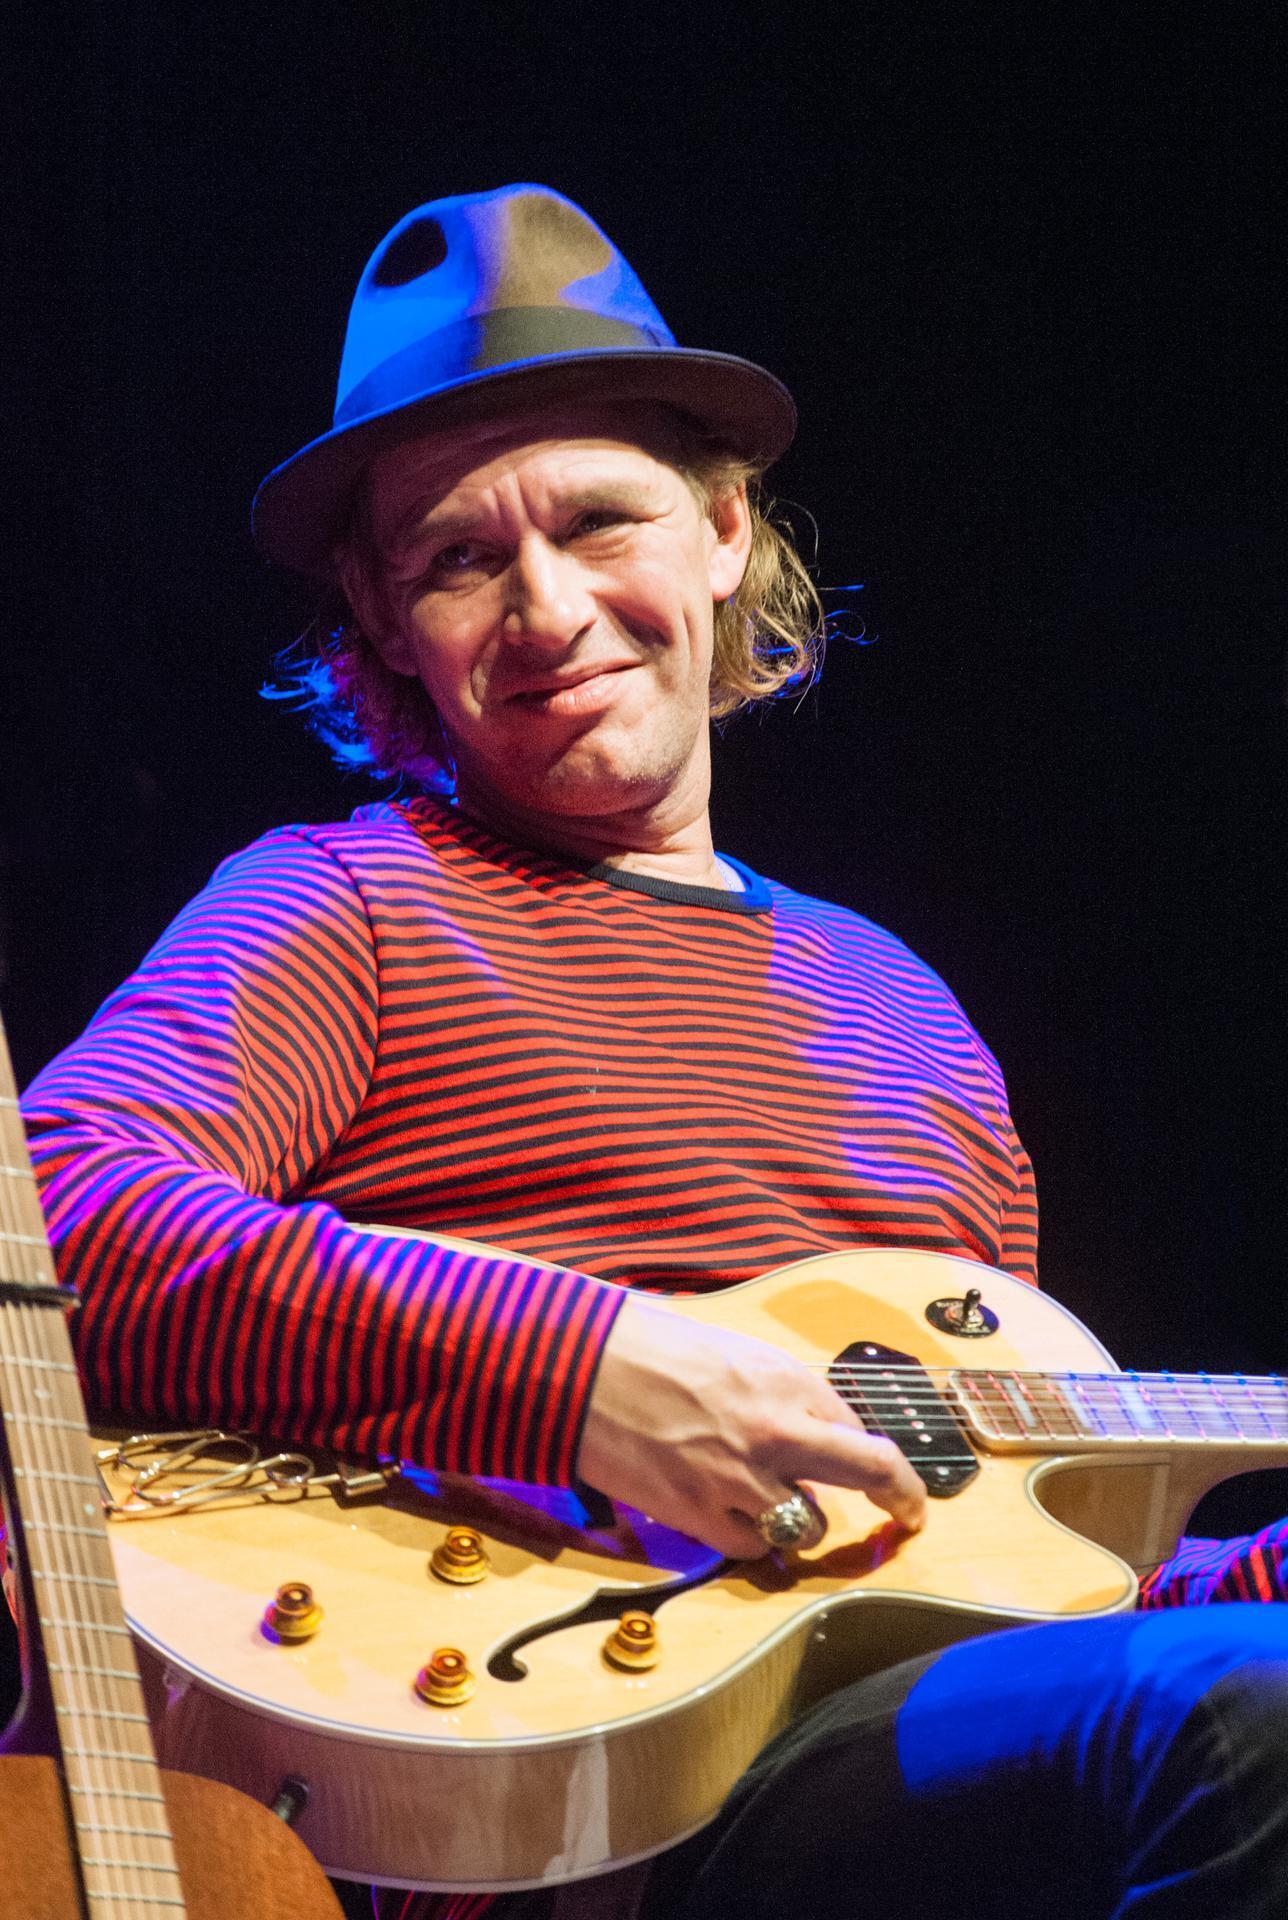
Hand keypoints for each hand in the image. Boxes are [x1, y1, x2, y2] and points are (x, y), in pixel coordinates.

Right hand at [577, 1295, 926, 1557]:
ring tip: (768, 1507)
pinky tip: (728, 1520)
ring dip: (798, 1522)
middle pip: (872, 1470)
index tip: (874, 1466)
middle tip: (909, 1513)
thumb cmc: (647, 1348)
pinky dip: (747, 1541)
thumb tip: (809, 1427)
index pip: (855, 1424)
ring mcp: (739, 1476)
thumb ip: (778, 1392)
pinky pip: (749, 1548)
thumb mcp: (731, 1352)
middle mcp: (775, 1427)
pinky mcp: (698, 1514)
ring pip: (808, 1526)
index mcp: (784, 1377)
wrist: (578, 1369)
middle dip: (902, 1496)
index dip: (860, 1447)